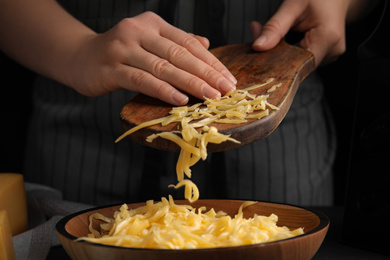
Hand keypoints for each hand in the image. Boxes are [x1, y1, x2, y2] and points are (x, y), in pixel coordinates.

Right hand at [69, 12, 236, 104]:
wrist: (80, 57)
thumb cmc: (121, 53)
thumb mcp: (149, 42)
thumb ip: (176, 42)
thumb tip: (206, 45)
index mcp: (153, 23)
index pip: (188, 43)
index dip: (211, 62)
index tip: (228, 79)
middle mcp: (138, 31)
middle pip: (179, 54)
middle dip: (206, 74)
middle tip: (226, 89)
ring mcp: (123, 48)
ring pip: (163, 67)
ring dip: (190, 83)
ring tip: (210, 96)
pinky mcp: (111, 68)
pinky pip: (142, 79)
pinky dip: (163, 90)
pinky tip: (180, 99)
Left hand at [250, 0, 350, 66]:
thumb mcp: (292, 6)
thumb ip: (274, 28)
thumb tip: (257, 47)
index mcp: (327, 38)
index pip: (296, 65)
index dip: (276, 63)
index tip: (258, 53)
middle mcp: (332, 51)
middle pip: (295, 64)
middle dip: (275, 53)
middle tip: (257, 31)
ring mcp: (331, 54)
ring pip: (297, 62)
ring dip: (282, 51)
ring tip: (273, 31)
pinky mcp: (326, 54)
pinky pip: (303, 58)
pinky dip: (290, 50)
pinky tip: (285, 37)